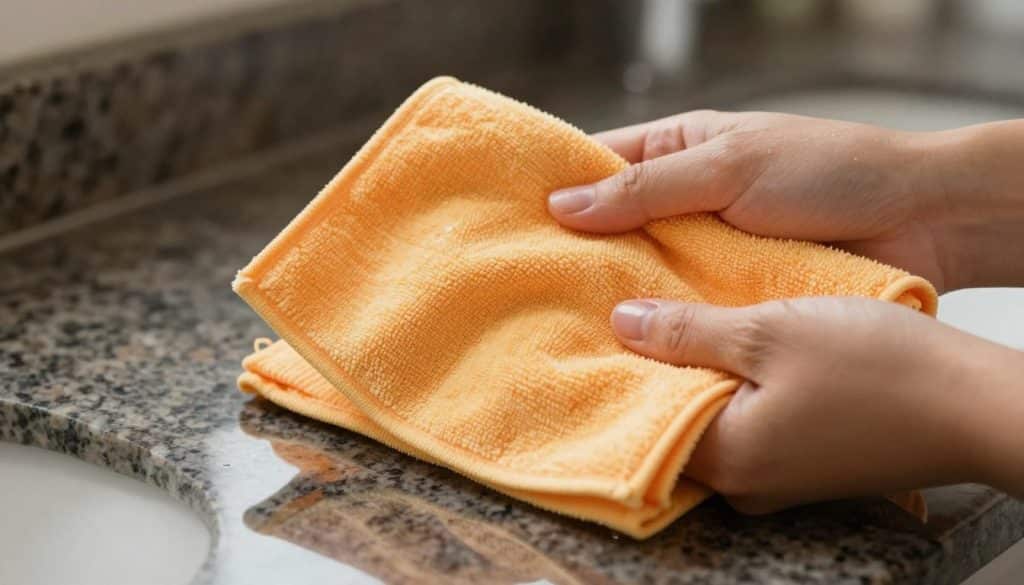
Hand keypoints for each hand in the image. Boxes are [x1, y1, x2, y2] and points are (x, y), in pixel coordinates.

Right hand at [548, 112, 1023, 291]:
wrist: (920, 218)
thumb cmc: (828, 170)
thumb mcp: (728, 166)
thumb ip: (646, 189)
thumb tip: (563, 206)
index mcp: (678, 151)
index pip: (599, 166)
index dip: (554, 189)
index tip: (508, 221)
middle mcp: (686, 203)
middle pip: (614, 229)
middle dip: (576, 255)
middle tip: (523, 289)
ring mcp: (708, 252)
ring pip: (645, 276)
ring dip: (615, 298)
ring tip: (559, 329)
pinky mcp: (733, 296)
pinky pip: (684, 311)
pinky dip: (659, 327)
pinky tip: (624, 351)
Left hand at [609, 296, 1023, 512]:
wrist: (976, 404)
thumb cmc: (882, 369)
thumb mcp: (770, 331)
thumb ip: (687, 331)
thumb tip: (622, 324)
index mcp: (727, 458)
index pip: (640, 417)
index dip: (620, 365)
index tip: (603, 321)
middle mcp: (745, 481)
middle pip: (674, 418)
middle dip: (657, 366)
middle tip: (636, 309)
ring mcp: (777, 476)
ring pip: (713, 416)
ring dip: (699, 370)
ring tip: (680, 315)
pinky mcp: (805, 461)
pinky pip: (749, 421)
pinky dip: (736, 383)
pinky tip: (735, 341)